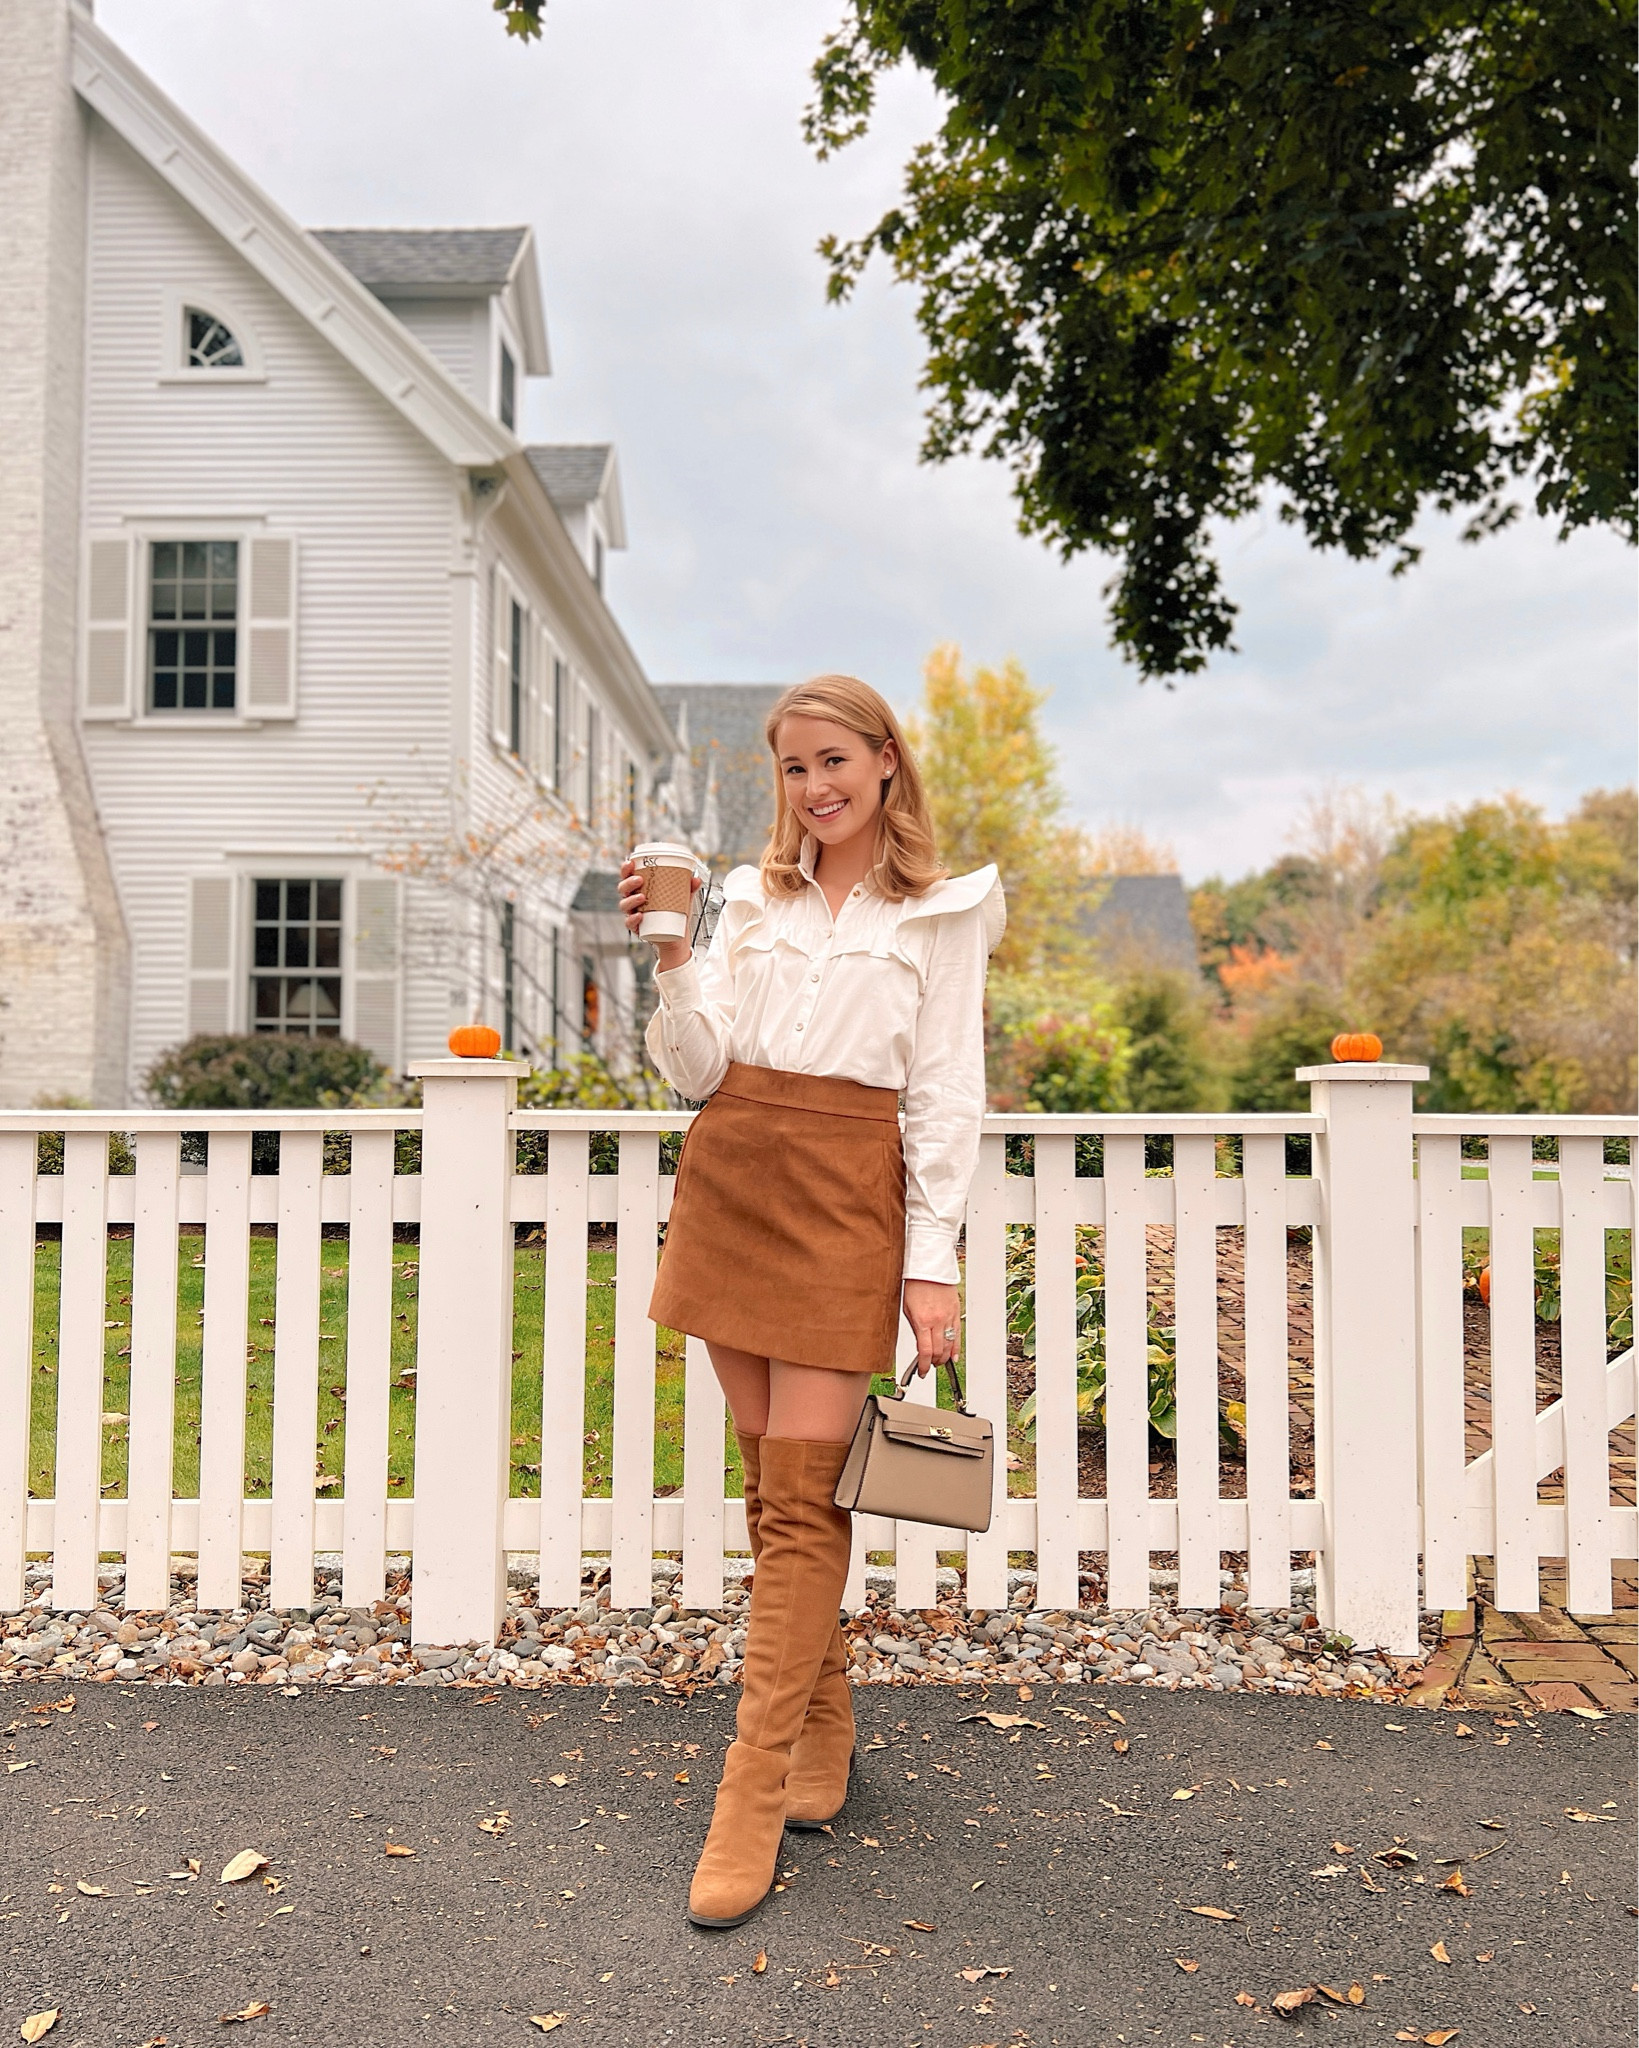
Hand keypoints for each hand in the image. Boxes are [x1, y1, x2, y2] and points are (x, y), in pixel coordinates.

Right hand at [618, 858, 699, 972]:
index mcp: (640, 889)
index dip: (626, 869)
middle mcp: (633, 901)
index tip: (630, 862)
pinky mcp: (637, 928)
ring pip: (624, 905)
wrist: (676, 938)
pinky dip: (632, 919)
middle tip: (640, 880)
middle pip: (623, 889)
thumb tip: (696, 879)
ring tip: (643, 897)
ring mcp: (634, 914)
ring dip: (631, 900)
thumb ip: (689, 888)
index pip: (628, 877)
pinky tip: (639, 916)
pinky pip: (629, 923)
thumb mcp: (683, 899)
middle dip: (628, 882)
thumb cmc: (675, 914)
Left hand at [902, 1279, 960, 1377]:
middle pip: (939, 1351)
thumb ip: (914, 1328)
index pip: (926, 1352)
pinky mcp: (956, 1313)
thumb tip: (919, 1344)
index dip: (924, 1366)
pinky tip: (954, 1355)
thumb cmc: (915, 1284)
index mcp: (923, 1321)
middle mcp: (937, 1321)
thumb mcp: (907, 1309)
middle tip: (929, 1366)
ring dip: (944, 1357)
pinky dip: (956, 1347)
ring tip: (939, 1361)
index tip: (922, 1371)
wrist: (928, 1268)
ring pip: (950, 1345)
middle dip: (934, 1362)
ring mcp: (948, 1317)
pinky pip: (958, 1335)